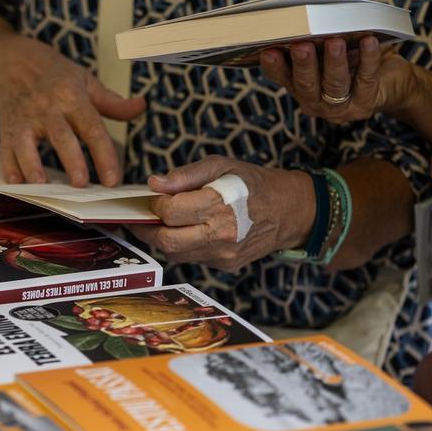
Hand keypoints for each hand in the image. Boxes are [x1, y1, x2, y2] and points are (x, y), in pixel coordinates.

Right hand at [0, 36, 144, 186]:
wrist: (11, 61)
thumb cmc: (54, 75)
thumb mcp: (85, 81)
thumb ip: (112, 102)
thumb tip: (141, 106)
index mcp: (71, 97)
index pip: (91, 128)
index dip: (103, 154)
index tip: (112, 179)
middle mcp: (47, 109)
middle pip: (61, 137)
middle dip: (71, 160)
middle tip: (81, 184)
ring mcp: (24, 119)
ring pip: (27, 143)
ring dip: (33, 164)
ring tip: (42, 185)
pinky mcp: (7, 129)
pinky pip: (5, 149)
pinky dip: (9, 166)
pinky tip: (16, 183)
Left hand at [136, 156, 314, 271]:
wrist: (289, 211)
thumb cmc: (253, 183)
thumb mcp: (222, 166)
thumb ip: (186, 174)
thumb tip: (155, 183)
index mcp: (220, 207)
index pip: (170, 212)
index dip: (155, 204)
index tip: (153, 197)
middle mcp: (222, 235)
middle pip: (167, 240)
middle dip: (148, 228)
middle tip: (142, 216)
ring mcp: (223, 254)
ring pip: (176, 254)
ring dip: (162, 238)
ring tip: (161, 222)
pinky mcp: (225, 265)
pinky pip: (192, 258)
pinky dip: (181, 245)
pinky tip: (184, 230)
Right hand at [260, 37, 413, 124]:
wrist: (392, 84)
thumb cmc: (355, 59)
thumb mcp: (329, 51)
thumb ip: (316, 42)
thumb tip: (311, 20)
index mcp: (299, 87)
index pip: (281, 77)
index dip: (274, 66)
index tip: (268, 50)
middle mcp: (315, 101)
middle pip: (305, 84)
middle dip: (303, 64)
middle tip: (301, 45)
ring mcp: (340, 107)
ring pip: (334, 84)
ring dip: (334, 62)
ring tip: (335, 41)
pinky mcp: (367, 102)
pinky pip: (366, 78)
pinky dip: (368, 59)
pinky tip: (368, 42)